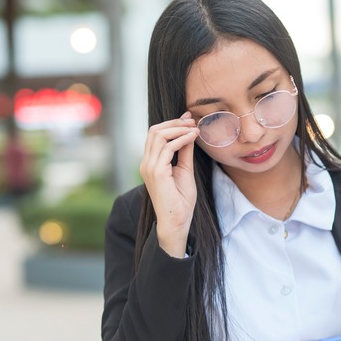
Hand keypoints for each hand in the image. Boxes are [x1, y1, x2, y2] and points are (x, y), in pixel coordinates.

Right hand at [139, 111, 198, 257]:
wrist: (176, 221)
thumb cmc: (180, 200)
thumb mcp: (185, 169)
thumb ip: (184, 151)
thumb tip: (189, 132)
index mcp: (150, 163)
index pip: (155, 135)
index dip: (172, 123)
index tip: (189, 119)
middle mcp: (146, 163)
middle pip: (155, 131)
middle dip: (175, 122)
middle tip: (192, 121)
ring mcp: (149, 167)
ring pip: (159, 135)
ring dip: (179, 128)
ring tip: (194, 128)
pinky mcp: (157, 172)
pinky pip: (167, 147)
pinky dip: (181, 139)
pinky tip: (193, 137)